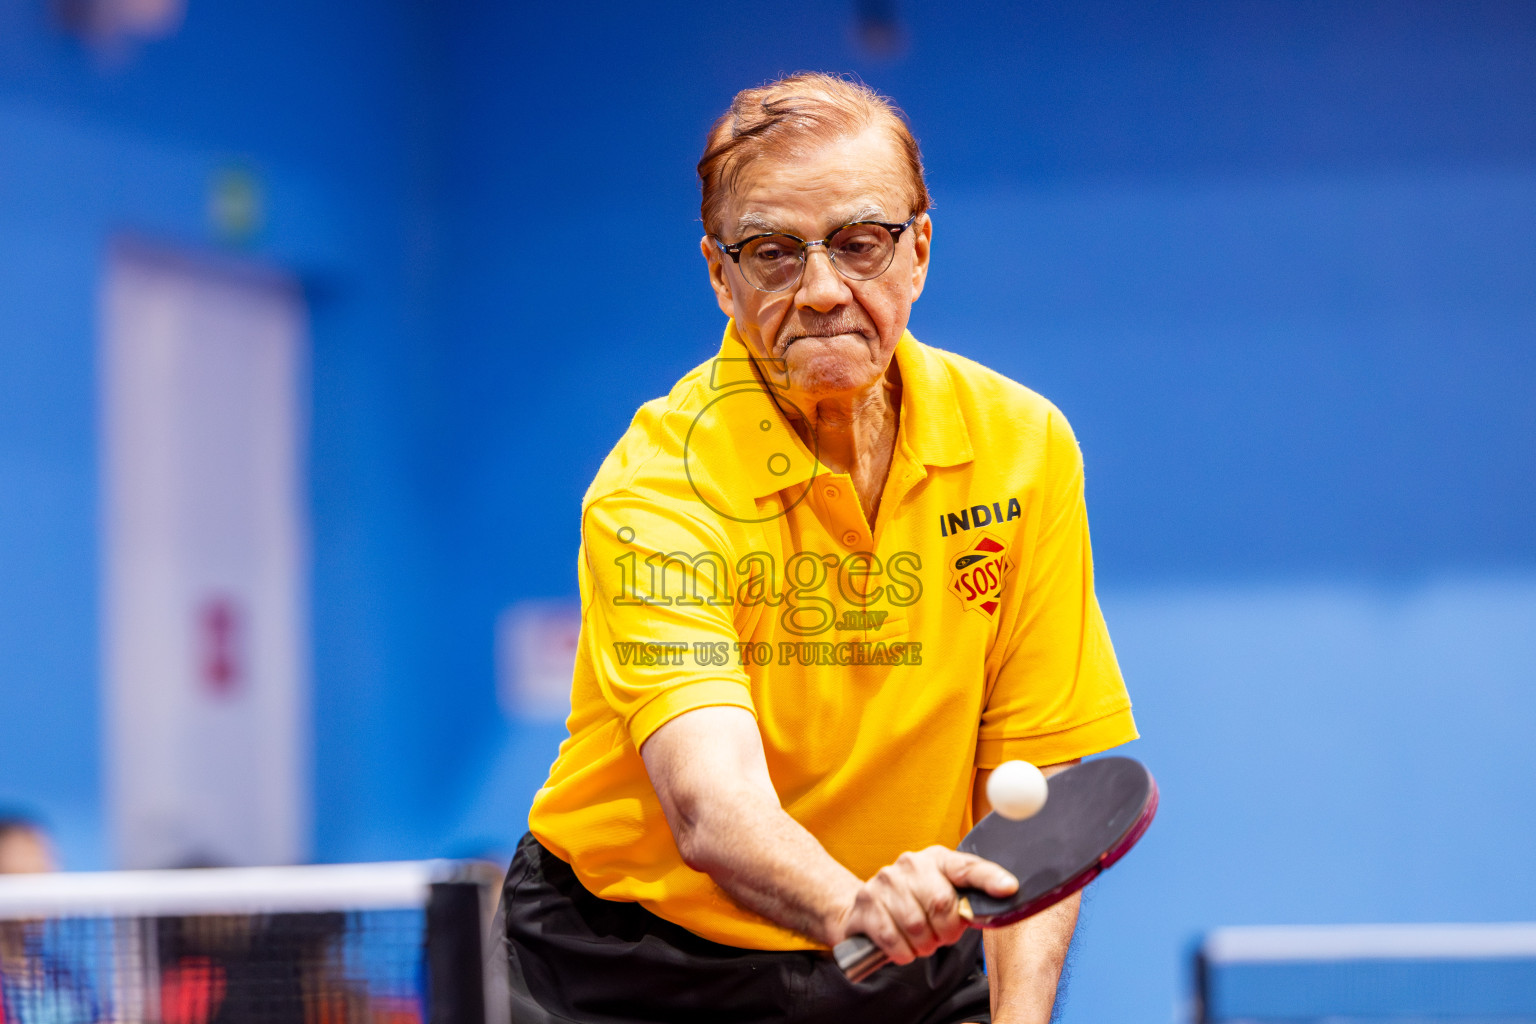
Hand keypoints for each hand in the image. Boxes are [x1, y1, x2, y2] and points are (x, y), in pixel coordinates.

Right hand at [829, 845, 1017, 963]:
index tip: (1009, 888)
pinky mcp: (864, 902)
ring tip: (920, 940)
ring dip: (922, 945)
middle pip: (941, 904)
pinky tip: (903, 946)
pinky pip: (893, 938)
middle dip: (944, 932)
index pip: (967, 867)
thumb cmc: (916, 906)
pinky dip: (903, 953)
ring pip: (916, 925)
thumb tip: (1005, 895)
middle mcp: (910, 863)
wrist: (868, 909)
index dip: (990, 878)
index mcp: (937, 859)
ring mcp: (884, 880)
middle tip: (939, 936)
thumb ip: (971, 898)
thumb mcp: (946, 896)